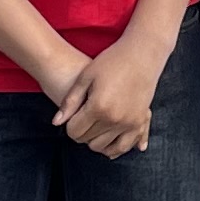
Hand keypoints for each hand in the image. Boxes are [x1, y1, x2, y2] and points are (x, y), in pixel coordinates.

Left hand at [51, 35, 165, 154]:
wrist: (142, 53)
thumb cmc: (112, 61)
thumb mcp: (85, 77)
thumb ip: (70, 101)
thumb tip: (56, 123)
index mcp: (98, 107)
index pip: (74, 131)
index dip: (69, 125)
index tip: (73, 115)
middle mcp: (114, 119)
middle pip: (88, 140)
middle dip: (82, 133)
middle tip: (83, 119)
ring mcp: (129, 122)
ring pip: (106, 147)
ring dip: (97, 141)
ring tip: (95, 128)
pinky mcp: (140, 121)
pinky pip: (126, 145)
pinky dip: (116, 147)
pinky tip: (110, 143)